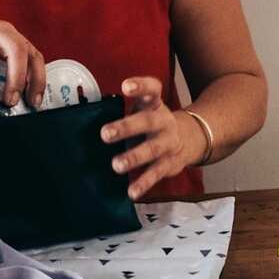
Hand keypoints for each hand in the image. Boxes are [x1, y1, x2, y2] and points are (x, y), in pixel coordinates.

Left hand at [100, 77, 201, 199]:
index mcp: (155, 104)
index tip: (125, 86)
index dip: (140, 86)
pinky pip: (156, 173)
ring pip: (153, 149)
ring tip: (116, 165)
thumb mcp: (145, 109)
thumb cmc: (154, 123)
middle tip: (105, 134)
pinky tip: (131, 192)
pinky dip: (144, 183)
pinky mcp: (170, 163)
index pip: (152, 90)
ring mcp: (169, 143)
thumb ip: (125, 110)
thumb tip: (87, 117)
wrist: (191, 138)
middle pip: (148, 121)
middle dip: (126, 127)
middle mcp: (164, 121)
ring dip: (134, 157)